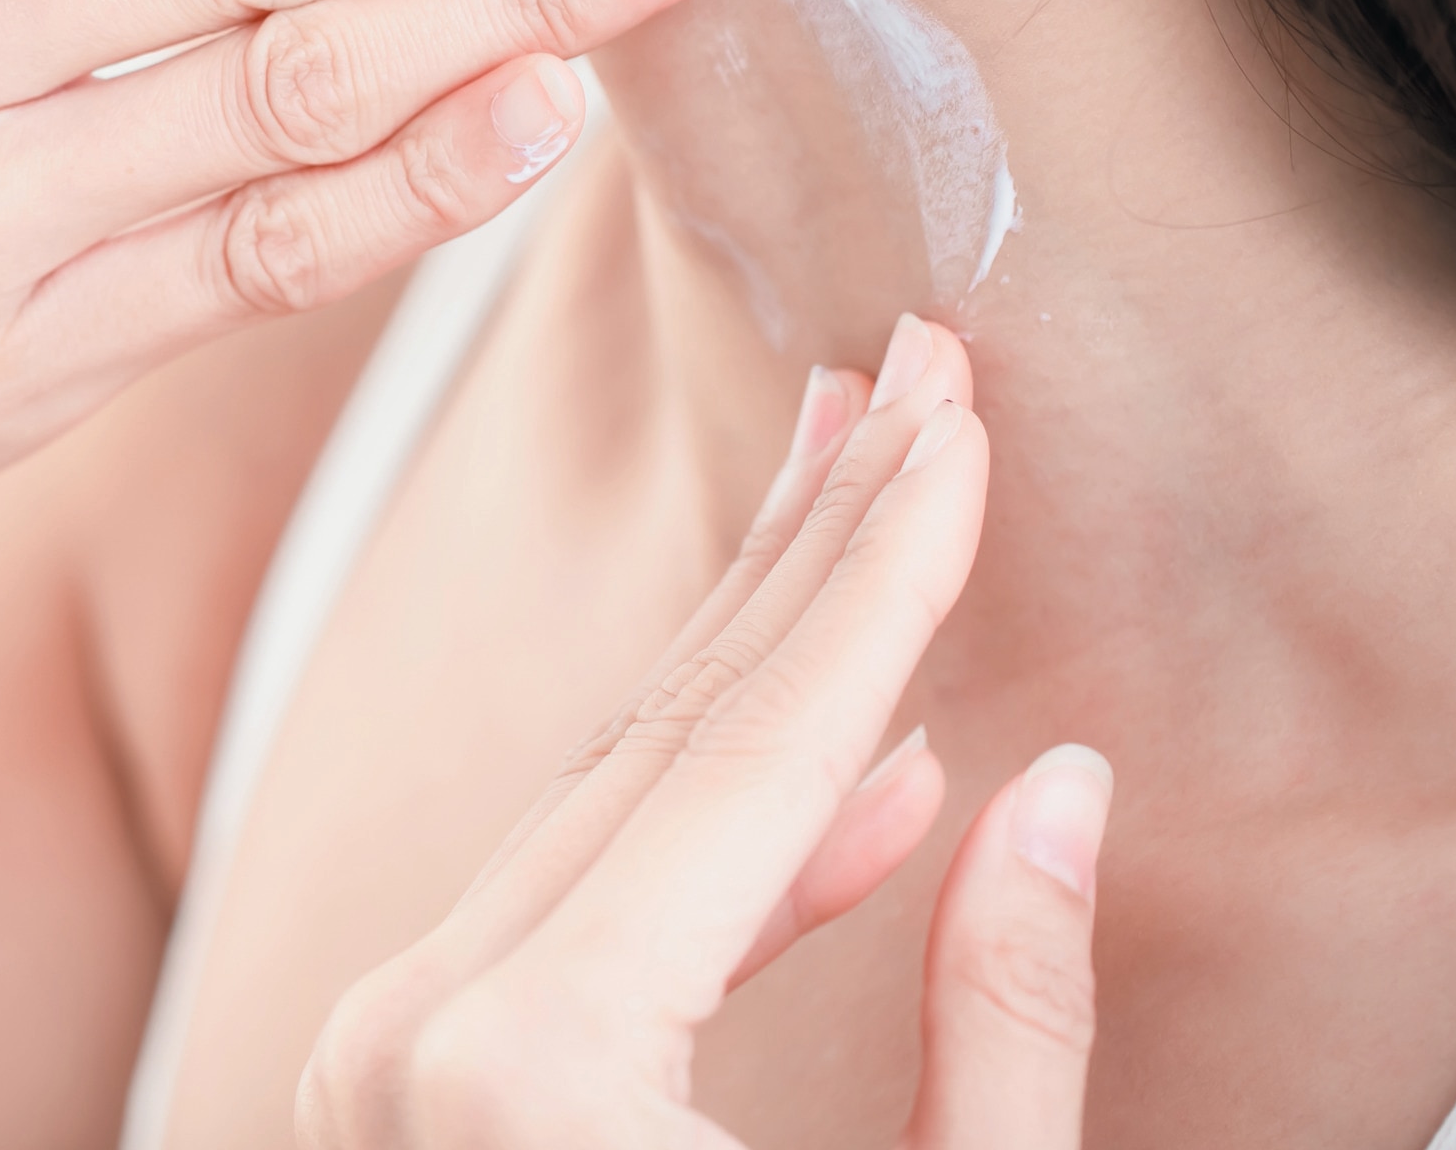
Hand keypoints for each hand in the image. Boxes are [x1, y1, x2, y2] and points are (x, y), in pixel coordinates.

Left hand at [298, 319, 1112, 1149]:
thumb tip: (1062, 797)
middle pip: (665, 733)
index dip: (880, 581)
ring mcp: (394, 1054)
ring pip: (607, 797)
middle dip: (817, 544)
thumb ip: (999, 1031)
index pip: (755, 764)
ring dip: (758, 649)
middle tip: (908, 377)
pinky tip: (856, 777)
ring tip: (861, 490)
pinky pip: (572, 904)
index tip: (957, 424)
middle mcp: (426, 1032)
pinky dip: (713, 835)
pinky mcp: (410, 1084)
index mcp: (535, 1067)